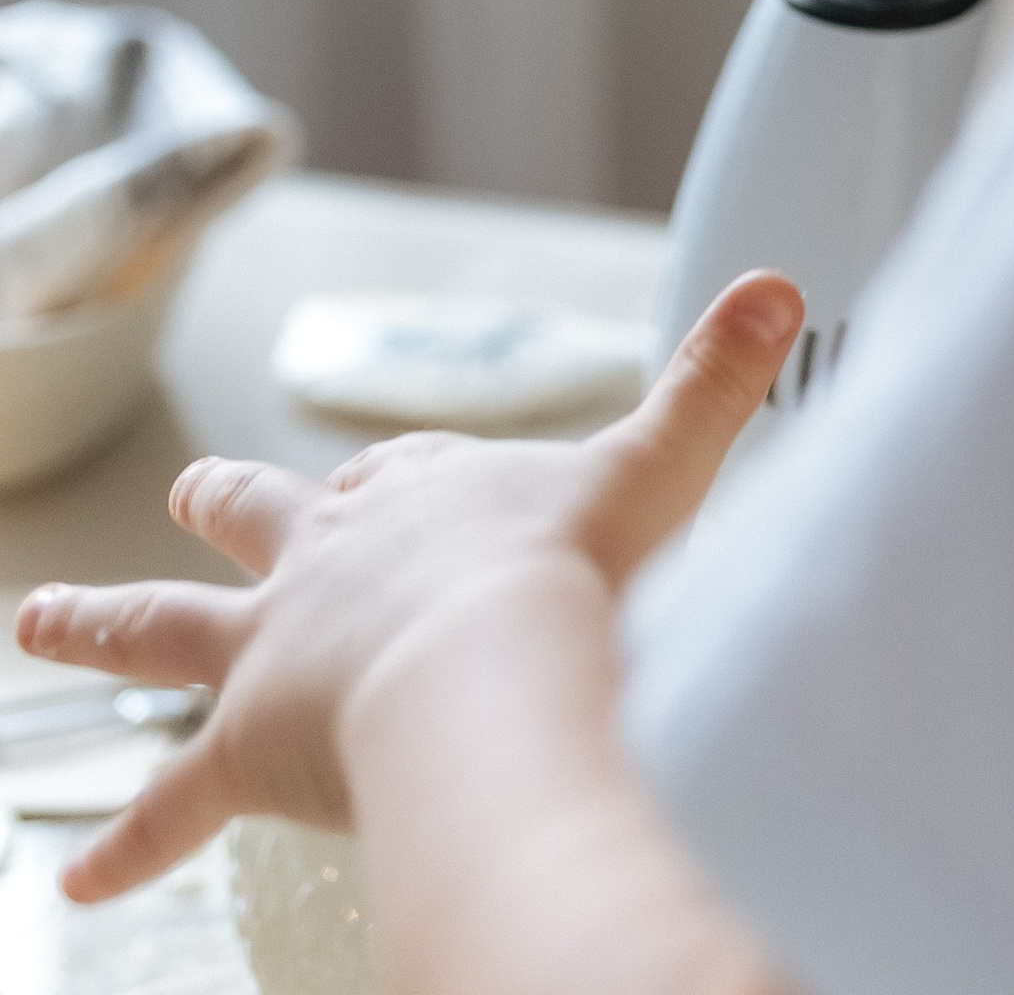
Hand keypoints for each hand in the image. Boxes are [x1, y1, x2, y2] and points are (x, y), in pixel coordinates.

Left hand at [13, 271, 800, 904]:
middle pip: (263, 515)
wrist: (498, 667)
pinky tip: (79, 882)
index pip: (397, 476)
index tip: (376, 477)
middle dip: (229, 506)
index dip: (388, 481)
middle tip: (193, 496)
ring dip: (100, 625)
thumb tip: (780, 289)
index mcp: (430, 495)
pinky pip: (167, 804)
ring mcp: (280, 646)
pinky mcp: (247, 743)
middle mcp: (336, 556)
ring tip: (40, 624)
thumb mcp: (660, 465)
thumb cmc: (577, 579)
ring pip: (165, 629)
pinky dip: (124, 845)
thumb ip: (718, 381)